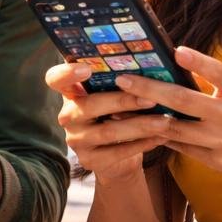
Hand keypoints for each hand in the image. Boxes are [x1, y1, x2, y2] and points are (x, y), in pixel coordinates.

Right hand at [44, 62, 170, 185]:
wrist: (117, 158)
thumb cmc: (118, 115)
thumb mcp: (114, 95)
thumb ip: (120, 80)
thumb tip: (152, 60)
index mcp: (71, 92)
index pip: (55, 79)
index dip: (67, 73)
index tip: (87, 69)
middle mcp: (68, 115)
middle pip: (90, 106)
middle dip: (124, 101)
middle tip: (152, 98)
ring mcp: (76, 140)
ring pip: (108, 131)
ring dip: (140, 125)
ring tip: (165, 121)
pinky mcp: (89, 160)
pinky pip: (118, 152)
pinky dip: (142, 143)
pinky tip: (162, 137)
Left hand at [116, 47, 221, 184]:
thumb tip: (185, 70)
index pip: (220, 75)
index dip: (198, 63)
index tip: (176, 52)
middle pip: (184, 103)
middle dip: (149, 90)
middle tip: (123, 80)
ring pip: (176, 130)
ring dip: (146, 118)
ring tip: (122, 107)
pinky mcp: (218, 163)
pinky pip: (184, 147)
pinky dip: (164, 136)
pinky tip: (144, 127)